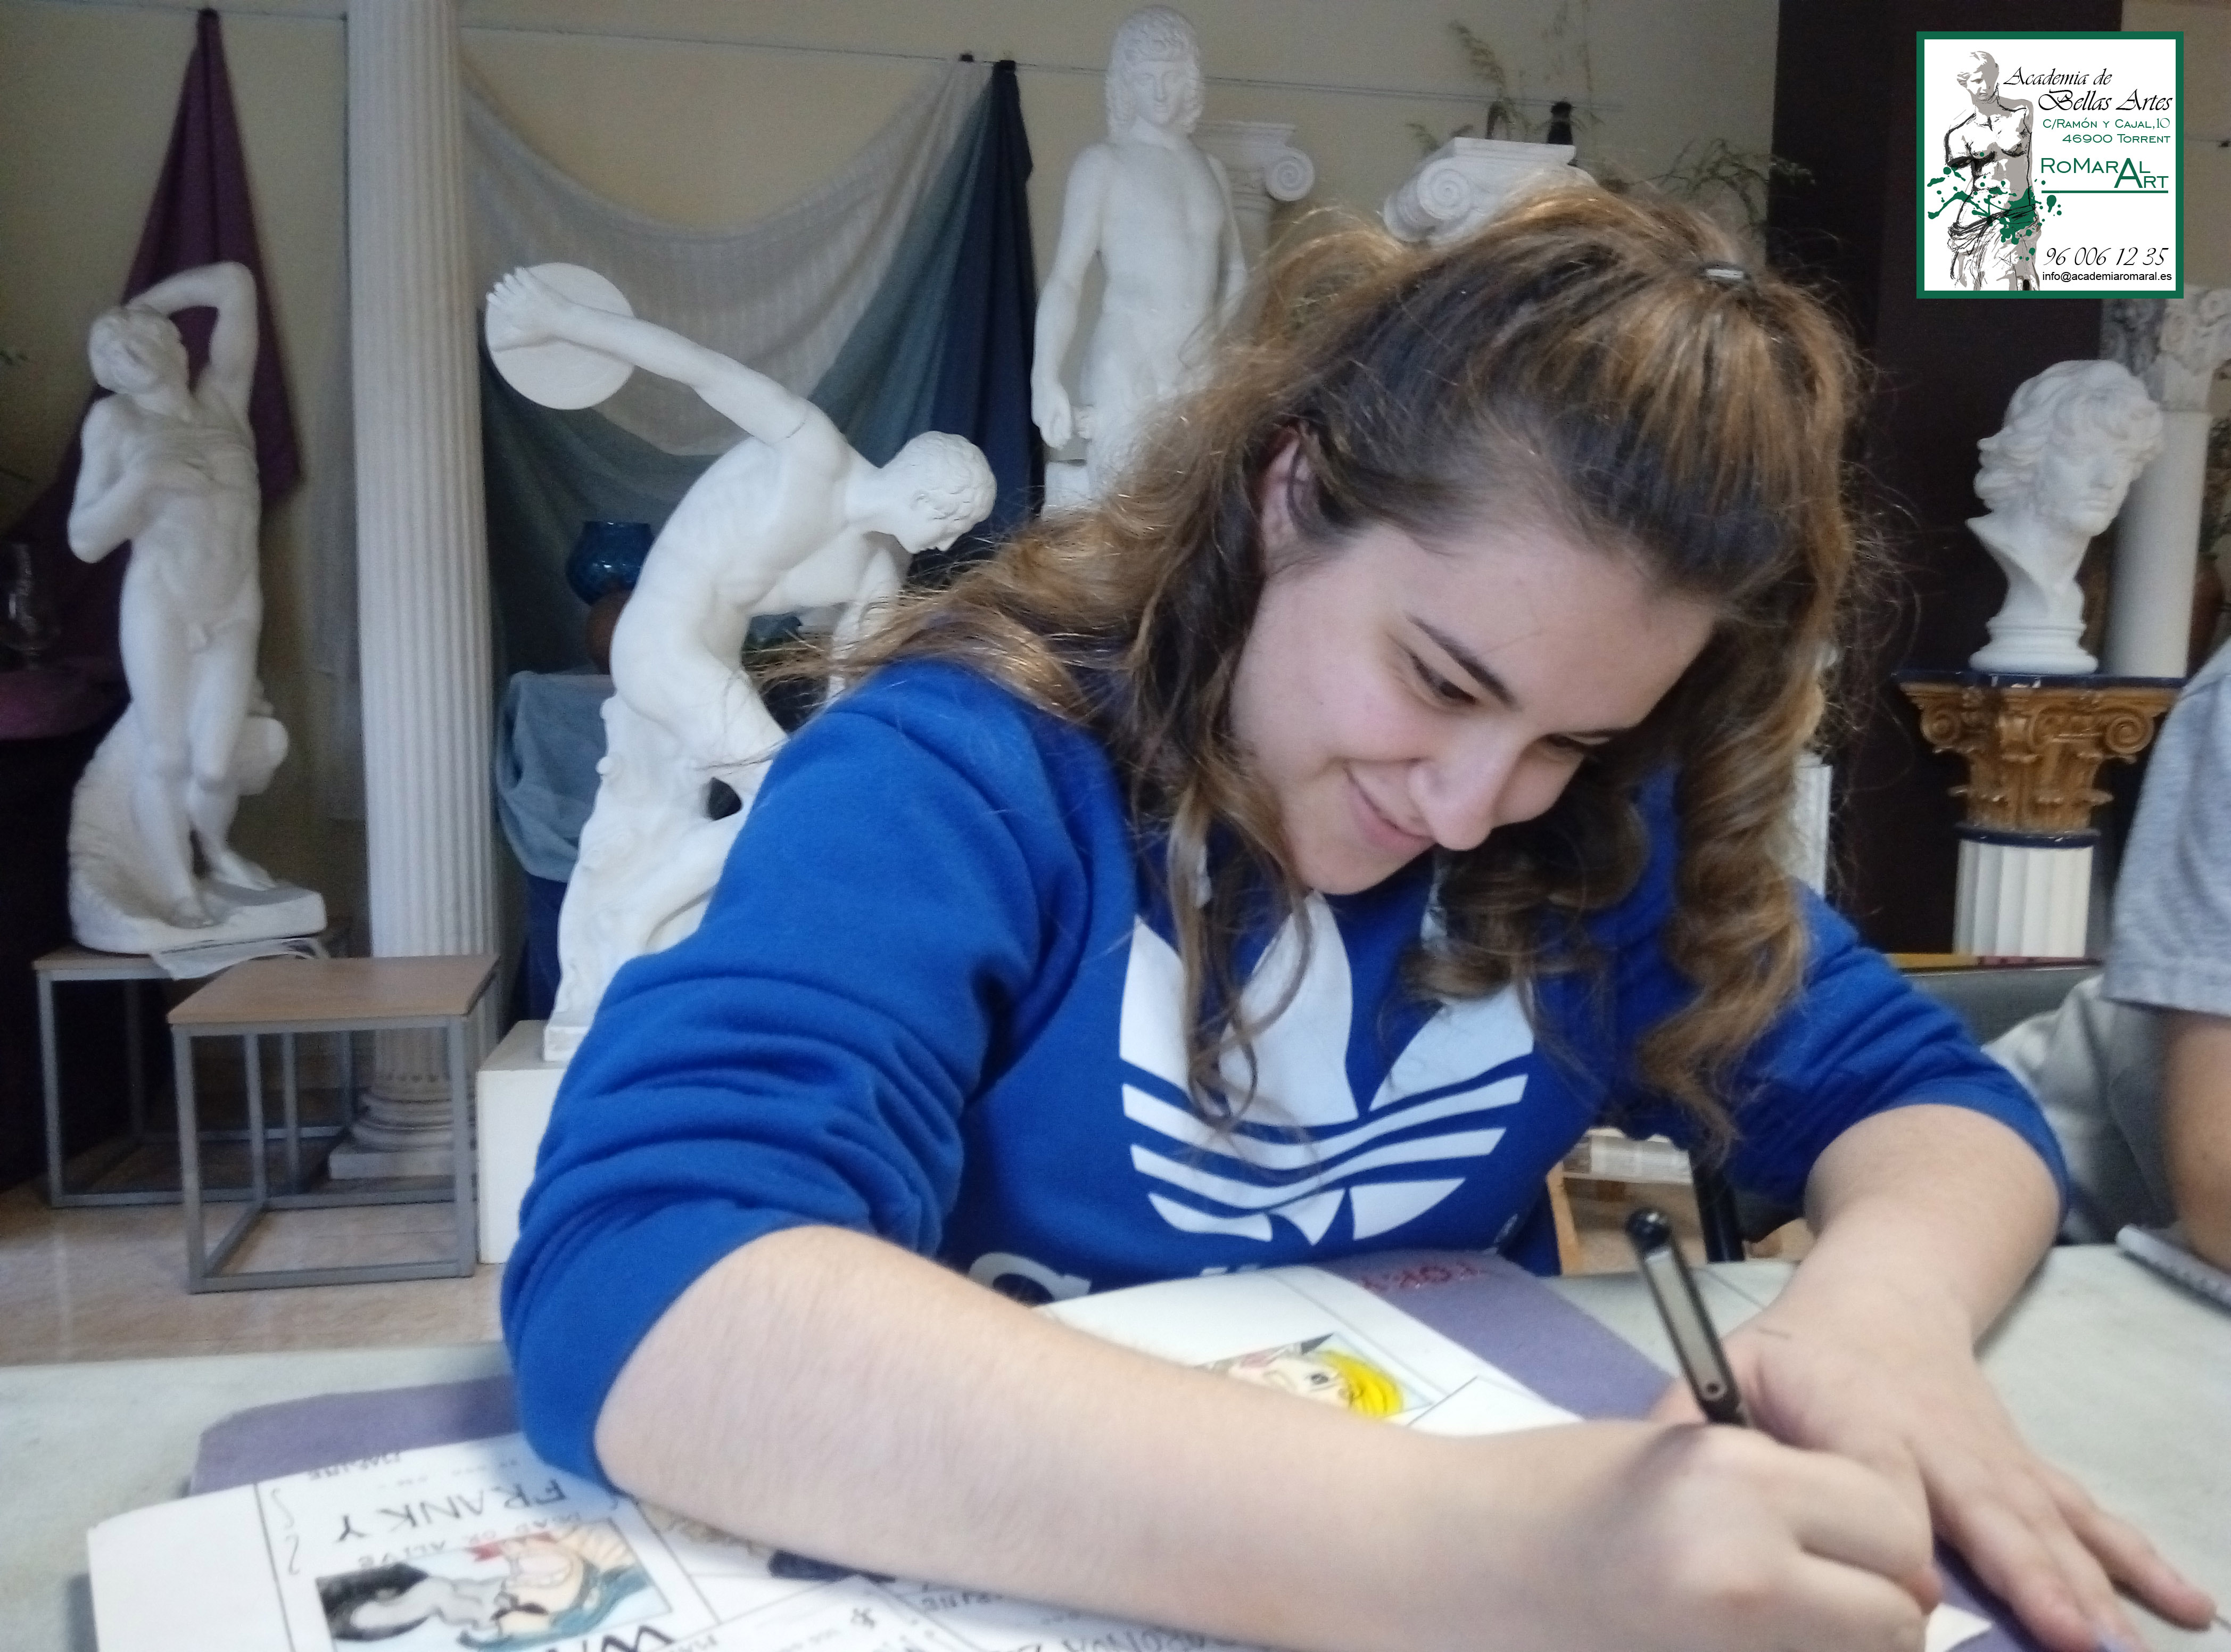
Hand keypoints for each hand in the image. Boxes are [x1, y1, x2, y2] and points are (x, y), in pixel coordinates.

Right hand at [484, 267, 574, 352]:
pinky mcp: (535, 283)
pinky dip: (519, 271)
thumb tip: (492, 346)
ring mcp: (524, 289)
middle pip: (502, 289)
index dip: (493, 298)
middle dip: (500, 288)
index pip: (496, 301)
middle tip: (499, 285)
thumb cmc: (540, 330)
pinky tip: (518, 270)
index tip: (491, 295)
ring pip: (511, 281)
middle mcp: (513, 297)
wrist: (560, 318)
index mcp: (509, 310)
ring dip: (508, 279)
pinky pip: (524, 274)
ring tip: (507, 278)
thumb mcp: (521, 338)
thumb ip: (505, 341)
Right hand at [1032, 377, 1073, 449]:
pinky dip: (1050, 421)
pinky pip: (1043, 418)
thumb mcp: (1065, 409)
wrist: (1044, 378)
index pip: (1048, 439)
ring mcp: (1035, 413)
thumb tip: (1067, 438)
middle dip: (1055, 436)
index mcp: (1043, 422)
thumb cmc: (1056, 393)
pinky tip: (1056, 415)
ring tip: (1062, 426)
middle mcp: (1037, 420)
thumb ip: (1066, 424)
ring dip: (1053, 428)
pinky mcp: (1035, 407)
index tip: (1063, 444)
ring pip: (1045, 425)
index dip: (1055, 443)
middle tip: (1066, 435)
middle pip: (1046, 432)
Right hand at [1451, 1419, 1937, 1651]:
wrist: (1452, 1562)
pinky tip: (1739, 1640)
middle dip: (1877, 1605)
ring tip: (1777, 1620)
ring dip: (1845, 1647)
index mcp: (1736, 1482)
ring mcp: (1727, 1650)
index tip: (1853, 1533)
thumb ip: (1793, 1496)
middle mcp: (1745, 1576)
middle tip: (1824, 1590)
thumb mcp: (1685, 1454)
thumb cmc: (1558, 1492)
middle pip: (1897, 1618)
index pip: (1897, 1523)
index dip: (1885, 1531)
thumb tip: (1901, 1563)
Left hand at [1654, 1292, 2216, 1650]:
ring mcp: (1994, 1456)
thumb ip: (1692, 1420)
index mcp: (1860, 1413)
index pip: (1887, 1481)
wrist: (1883, 1289)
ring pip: (2049, 1523)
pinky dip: (2137, 1561)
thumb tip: (1665, 1472)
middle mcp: (1941, 1438)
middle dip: (2031, 1580)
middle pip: (1989, 1511)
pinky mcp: (2024, 1468)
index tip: (1926, 1596)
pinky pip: (2086, 1517)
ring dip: (2092, 1585)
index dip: (1905, 1533)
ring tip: (2126, 1645)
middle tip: (2073, 1641)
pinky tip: (2184, 1604)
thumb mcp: (1728, 1362)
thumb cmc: (1794, 1346)